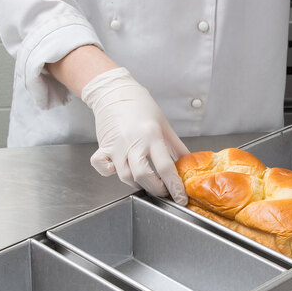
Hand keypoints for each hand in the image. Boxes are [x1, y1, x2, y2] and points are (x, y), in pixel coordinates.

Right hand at [81, 67, 188, 204]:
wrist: (115, 92)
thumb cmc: (140, 106)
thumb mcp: (164, 125)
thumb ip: (176, 147)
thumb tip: (189, 164)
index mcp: (152, 136)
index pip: (165, 168)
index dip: (174, 186)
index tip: (180, 198)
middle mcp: (133, 142)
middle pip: (144, 176)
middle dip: (157, 189)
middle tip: (164, 190)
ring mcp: (116, 146)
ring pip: (125, 176)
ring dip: (138, 183)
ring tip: (148, 180)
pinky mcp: (103, 147)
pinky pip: (102, 167)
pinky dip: (109, 173)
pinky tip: (120, 169)